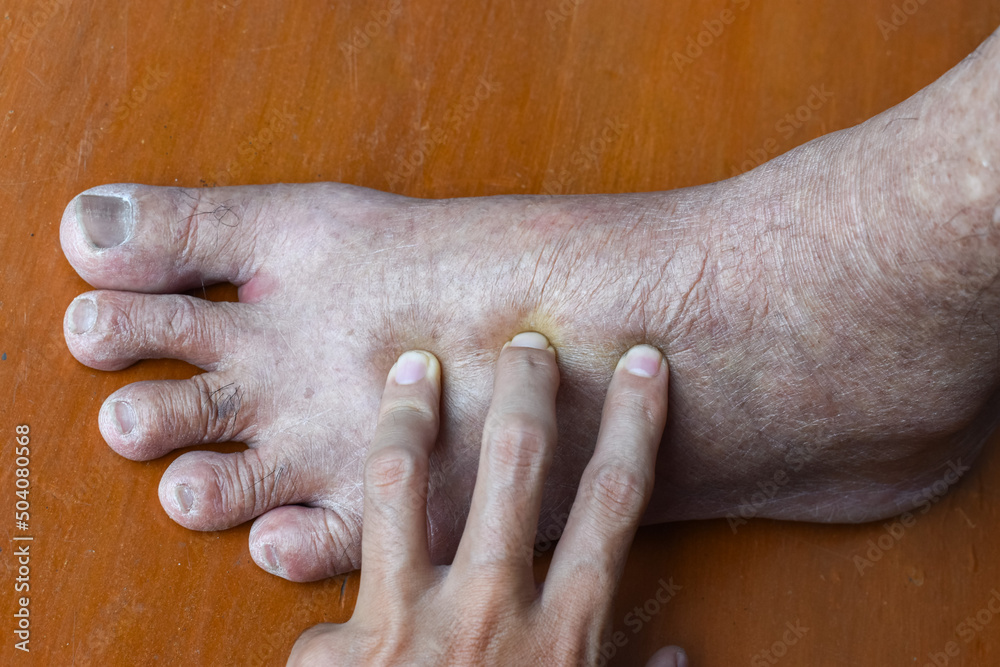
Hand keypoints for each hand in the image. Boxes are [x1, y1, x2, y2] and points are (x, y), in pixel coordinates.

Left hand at [288, 332, 686, 665]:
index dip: (636, 422)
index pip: (617, 500)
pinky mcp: (341, 647)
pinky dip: (315, 528)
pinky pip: (327, 563)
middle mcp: (493, 609)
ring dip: (411, 413)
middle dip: (528, 387)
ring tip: (410, 360)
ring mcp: (411, 622)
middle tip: (527, 337)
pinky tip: (300, 482)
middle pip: (519, 465)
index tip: (645, 363)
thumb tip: (680, 657)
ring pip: (406, 483)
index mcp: (565, 630)